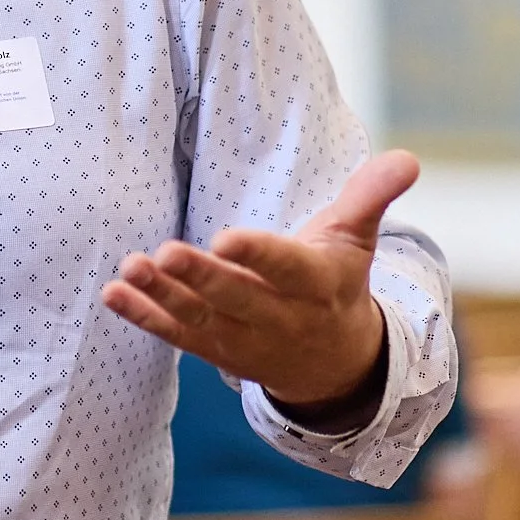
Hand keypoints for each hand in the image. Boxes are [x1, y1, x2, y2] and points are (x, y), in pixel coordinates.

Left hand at [99, 149, 417, 408]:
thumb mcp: (357, 239)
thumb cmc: (337, 280)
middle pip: (237, 298)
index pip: (287, 269)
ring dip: (162, 296)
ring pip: (200, 319)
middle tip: (163, 252)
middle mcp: (281, 316)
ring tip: (129, 269)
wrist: (335, 362)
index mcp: (318, 284)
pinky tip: (111, 294)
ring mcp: (244, 339)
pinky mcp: (214, 349)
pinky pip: (176, 335)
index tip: (227, 238)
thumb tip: (408, 156)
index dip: (259, 257)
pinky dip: (144, 316)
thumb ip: (370, 195)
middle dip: (201, 278)